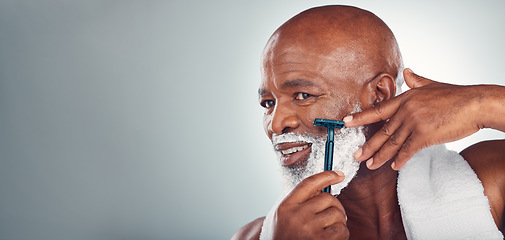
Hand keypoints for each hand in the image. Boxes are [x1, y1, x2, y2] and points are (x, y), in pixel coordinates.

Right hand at [273, 171, 348, 239]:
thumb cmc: (281, 234)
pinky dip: (342, 232)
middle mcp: (296, 216)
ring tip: (330, 227)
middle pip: (327, 198)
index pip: (309, 183)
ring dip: (339, 220)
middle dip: (335, 204)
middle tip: (333, 212)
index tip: (338, 174)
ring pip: (337, 214)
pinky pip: (342, 230)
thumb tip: (324, 183)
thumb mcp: (281, 214)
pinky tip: (332, 237)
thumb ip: (298, 199)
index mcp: (286, 206)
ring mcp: (308, 231)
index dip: (326, 175)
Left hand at [344, 68, 494, 169]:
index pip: (378, 110)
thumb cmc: (457, 96)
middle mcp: (406, 110)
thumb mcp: (432, 85)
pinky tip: (394, 167)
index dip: (360, 117)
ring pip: (392, 143)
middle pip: (382, 131)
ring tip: (370, 165)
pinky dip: (400, 160)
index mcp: (406, 98)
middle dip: (368, 145)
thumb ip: (417, 81)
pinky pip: (407, 150)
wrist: (475, 103)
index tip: (346, 121)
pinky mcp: (424, 134)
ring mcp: (414, 122)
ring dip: (380, 156)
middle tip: (357, 155)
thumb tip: (408, 71)